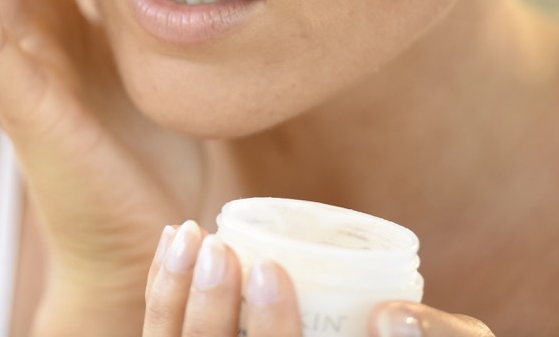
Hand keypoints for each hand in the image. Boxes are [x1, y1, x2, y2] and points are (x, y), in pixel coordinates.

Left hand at [143, 222, 300, 336]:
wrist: (245, 330)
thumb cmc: (309, 325)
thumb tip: (405, 294)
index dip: (273, 323)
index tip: (270, 270)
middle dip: (210, 299)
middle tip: (218, 248)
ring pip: (166, 331)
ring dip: (176, 281)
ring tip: (190, 231)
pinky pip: (153, 315)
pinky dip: (160, 277)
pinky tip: (171, 234)